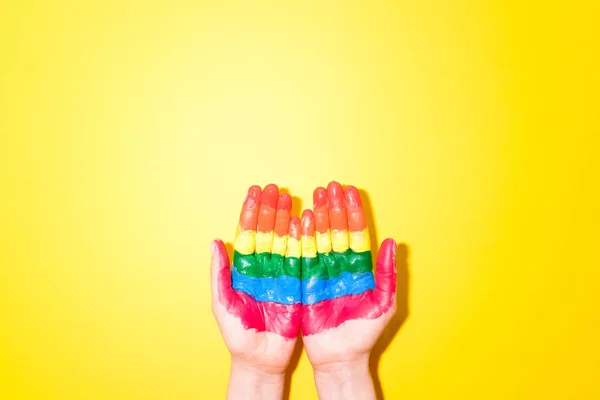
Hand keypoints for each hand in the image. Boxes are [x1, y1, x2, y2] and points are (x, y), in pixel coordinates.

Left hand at [211, 184, 300, 398]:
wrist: (260, 359)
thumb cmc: (237, 335)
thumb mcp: (223, 304)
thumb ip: (220, 274)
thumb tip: (215, 242)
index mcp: (243, 270)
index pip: (248, 234)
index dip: (251, 213)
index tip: (255, 192)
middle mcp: (262, 268)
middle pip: (267, 232)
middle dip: (270, 209)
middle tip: (275, 188)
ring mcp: (280, 275)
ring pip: (284, 241)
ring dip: (286, 219)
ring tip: (289, 197)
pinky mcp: (296, 285)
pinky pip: (300, 258)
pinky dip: (302, 240)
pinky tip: (304, 221)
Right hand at [300, 181, 396, 399]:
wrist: (341, 356)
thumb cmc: (365, 332)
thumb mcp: (383, 303)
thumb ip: (387, 272)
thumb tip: (392, 241)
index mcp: (360, 267)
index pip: (356, 233)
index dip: (353, 212)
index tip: (349, 191)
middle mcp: (340, 265)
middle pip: (336, 230)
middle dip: (333, 207)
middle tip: (329, 186)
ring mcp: (322, 271)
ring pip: (320, 238)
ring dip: (318, 215)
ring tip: (316, 194)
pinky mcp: (306, 281)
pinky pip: (304, 255)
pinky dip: (302, 237)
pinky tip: (301, 219)